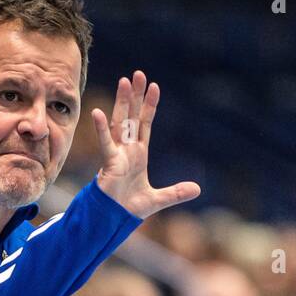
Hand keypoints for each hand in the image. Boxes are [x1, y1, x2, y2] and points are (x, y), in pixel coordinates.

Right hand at [91, 70, 200, 218]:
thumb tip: (197, 189)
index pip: (145, 123)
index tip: (153, 86)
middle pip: (131, 116)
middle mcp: (127, 149)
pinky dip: (101, 129)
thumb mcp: (159, 199)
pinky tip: (98, 112)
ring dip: (121, 102)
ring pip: (119, 122)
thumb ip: (176, 192)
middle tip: (137, 74)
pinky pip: (105, 143)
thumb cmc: (129, 207)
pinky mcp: (109, 163)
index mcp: (138, 153)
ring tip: (123, 82)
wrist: (114, 220)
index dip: (149, 106)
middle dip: (134, 96)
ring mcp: (117, 154)